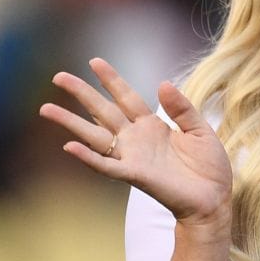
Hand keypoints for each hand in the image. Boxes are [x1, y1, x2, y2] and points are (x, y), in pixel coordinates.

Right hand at [41, 58, 231, 224]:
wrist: (214, 199)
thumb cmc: (209, 167)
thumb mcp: (200, 131)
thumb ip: (182, 109)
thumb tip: (162, 83)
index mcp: (153, 126)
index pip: (127, 97)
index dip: (112, 80)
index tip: (94, 61)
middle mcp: (137, 138)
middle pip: (104, 111)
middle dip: (82, 94)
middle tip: (59, 76)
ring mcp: (132, 156)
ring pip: (95, 135)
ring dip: (71, 122)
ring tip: (46, 108)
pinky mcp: (134, 175)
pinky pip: (106, 165)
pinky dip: (87, 157)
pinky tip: (69, 146)